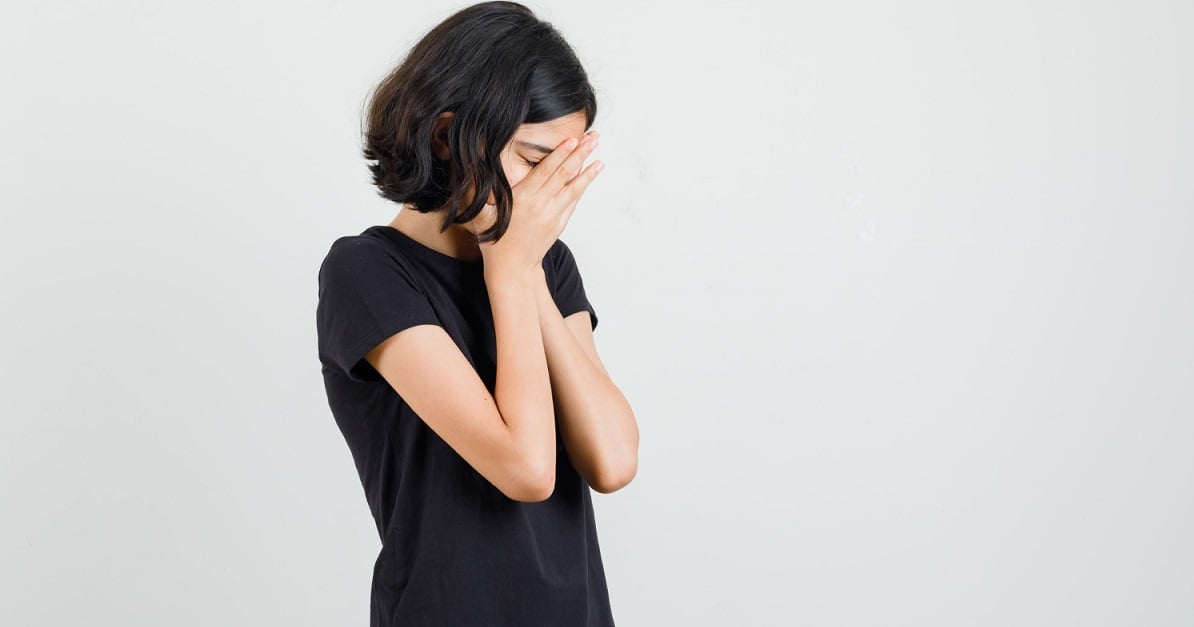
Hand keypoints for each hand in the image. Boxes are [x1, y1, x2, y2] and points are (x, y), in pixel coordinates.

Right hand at [475, 132, 602, 272]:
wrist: (513, 268)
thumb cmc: (494, 240)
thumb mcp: (482, 214)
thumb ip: (481, 190)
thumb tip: (472, 168)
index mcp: (523, 199)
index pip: (546, 170)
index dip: (560, 154)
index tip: (572, 139)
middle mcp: (541, 205)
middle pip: (564, 174)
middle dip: (580, 154)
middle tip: (594, 138)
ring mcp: (553, 215)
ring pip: (573, 188)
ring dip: (588, 171)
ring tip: (600, 157)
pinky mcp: (559, 223)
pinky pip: (572, 202)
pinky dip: (581, 187)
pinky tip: (588, 176)